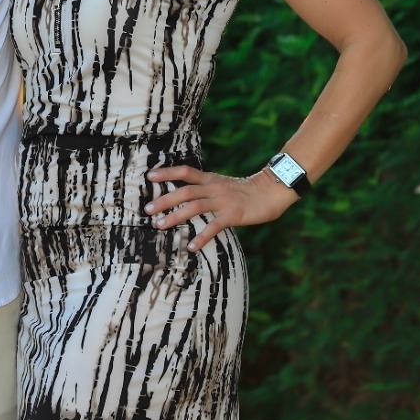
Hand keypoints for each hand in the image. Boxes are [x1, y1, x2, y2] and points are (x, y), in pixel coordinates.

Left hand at [144, 164, 294, 251]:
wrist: (272, 190)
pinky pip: (214, 226)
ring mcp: (223, 201)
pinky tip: (191, 246)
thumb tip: (188, 196)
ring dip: (175, 216)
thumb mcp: (223, 184)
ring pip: (194, 207)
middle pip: (184, 191)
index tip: (149, 176)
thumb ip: (207, 189)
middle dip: (164, 200)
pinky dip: (201, 236)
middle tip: (147, 210)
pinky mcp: (233, 215)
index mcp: (210, 179)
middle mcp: (214, 188)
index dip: (167, 173)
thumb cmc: (247, 190)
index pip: (185, 172)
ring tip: (160, 225)